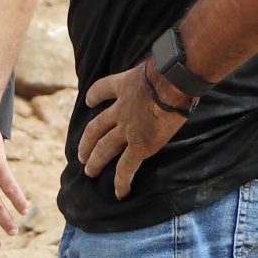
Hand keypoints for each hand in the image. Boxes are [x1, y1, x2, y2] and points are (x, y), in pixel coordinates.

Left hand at [78, 63, 190, 198]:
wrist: (172, 81)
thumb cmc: (173, 68)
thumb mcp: (158, 64)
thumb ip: (159, 70)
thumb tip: (175, 66)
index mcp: (125, 86)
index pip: (103, 89)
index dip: (94, 96)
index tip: (89, 101)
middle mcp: (120, 109)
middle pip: (96, 128)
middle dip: (86, 142)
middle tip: (81, 155)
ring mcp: (127, 128)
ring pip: (104, 148)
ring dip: (95, 161)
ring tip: (89, 171)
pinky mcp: (139, 145)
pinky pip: (127, 167)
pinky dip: (121, 182)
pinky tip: (119, 192)